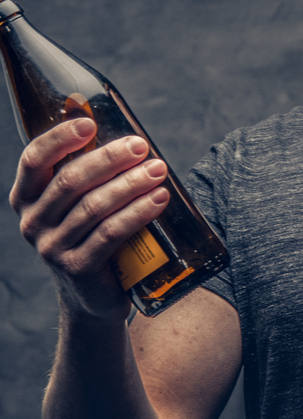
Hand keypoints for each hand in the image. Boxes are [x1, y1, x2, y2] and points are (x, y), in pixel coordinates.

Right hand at [9, 118, 170, 320]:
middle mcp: (32, 221)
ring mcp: (51, 247)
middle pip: (71, 181)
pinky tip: (159, 198)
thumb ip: (93, 175)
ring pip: (94, 206)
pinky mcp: (77, 267)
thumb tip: (129, 137)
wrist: (94, 295)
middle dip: (110, 159)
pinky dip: (138, 212)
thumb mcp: (82, 203)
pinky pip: (110, 233)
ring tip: (158, 170)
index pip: (34, 160)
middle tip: (141, 146)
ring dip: (130, 184)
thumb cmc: (93, 234)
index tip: (89, 123)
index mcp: (27, 197)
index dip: (59, 139)